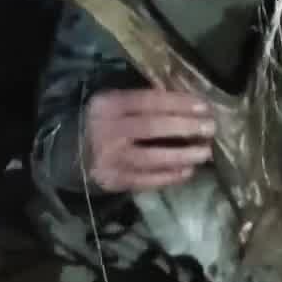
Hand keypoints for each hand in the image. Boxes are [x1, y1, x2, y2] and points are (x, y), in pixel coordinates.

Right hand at [82, 88, 215, 192]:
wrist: (70, 153)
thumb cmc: (103, 123)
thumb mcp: (116, 104)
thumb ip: (145, 102)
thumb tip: (188, 102)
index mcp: (109, 105)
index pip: (150, 100)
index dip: (179, 103)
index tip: (205, 106)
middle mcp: (107, 130)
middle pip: (152, 127)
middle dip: (185, 127)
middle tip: (211, 128)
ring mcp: (110, 158)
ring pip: (152, 158)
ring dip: (183, 155)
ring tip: (206, 152)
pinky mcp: (114, 181)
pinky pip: (147, 180)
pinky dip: (170, 177)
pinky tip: (188, 171)